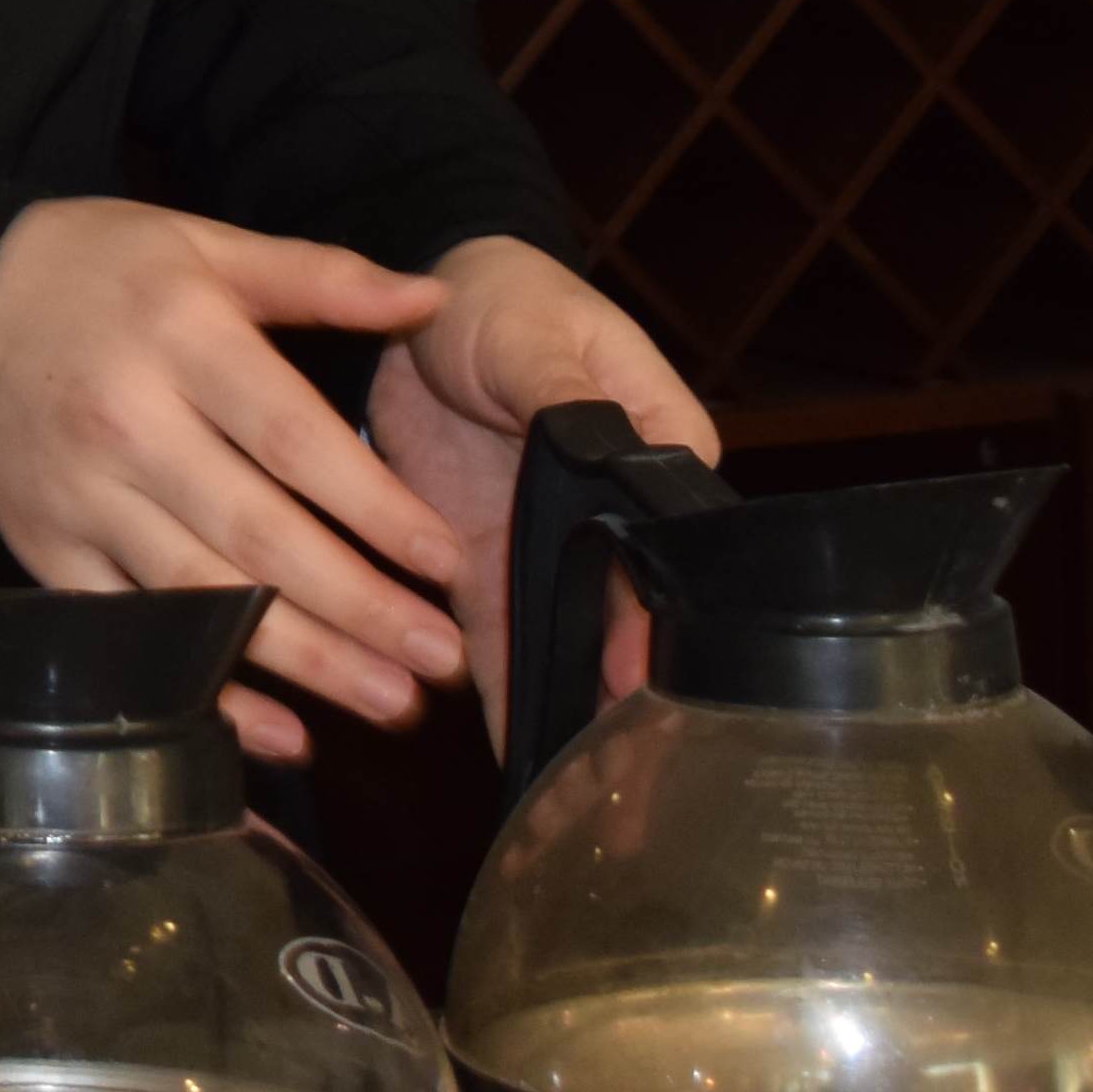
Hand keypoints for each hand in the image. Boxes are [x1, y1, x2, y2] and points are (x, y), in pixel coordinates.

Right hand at [0, 197, 474, 763]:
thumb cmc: (104, 270)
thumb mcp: (207, 244)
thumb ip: (321, 275)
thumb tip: (432, 300)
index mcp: (177, 337)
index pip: (289, 436)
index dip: (371, 506)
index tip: (445, 561)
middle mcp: (124, 422)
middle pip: (253, 532)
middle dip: (356, 606)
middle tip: (438, 658)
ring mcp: (77, 495)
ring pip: (199, 594)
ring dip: (301, 660)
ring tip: (390, 701)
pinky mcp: (44, 549)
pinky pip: (130, 634)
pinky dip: (203, 689)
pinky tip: (281, 731)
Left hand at [365, 235, 721, 748]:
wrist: (422, 308)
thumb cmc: (507, 302)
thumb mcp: (538, 333)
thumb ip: (562, 389)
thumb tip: (601, 434)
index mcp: (653, 450)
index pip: (670, 552)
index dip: (656, 622)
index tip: (647, 687)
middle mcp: (608, 514)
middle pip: (621, 613)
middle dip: (618, 693)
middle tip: (616, 778)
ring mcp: (542, 540)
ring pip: (560, 636)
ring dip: (561, 707)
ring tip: (567, 789)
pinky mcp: (477, 556)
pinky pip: (490, 632)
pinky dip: (496, 687)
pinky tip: (503, 748)